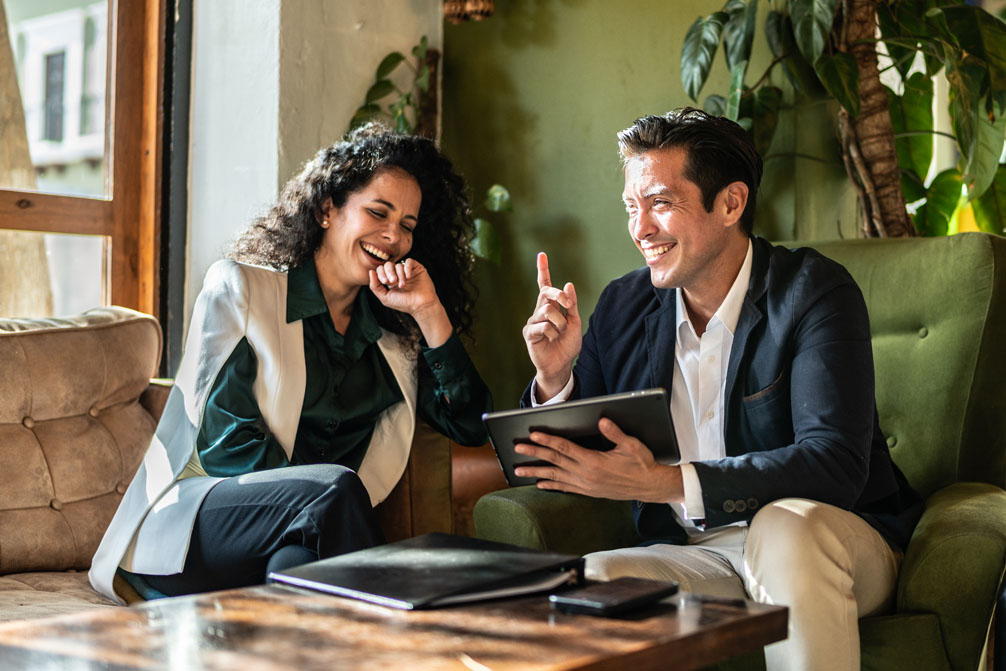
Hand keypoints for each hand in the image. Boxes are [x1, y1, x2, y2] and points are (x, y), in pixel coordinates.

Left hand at [369, 259, 451, 346]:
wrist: (420, 306)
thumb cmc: (404, 303)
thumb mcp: (385, 297)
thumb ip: (375, 286)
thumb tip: (370, 271)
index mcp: (390, 280)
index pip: (381, 270)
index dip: (381, 273)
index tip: (385, 282)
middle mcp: (398, 274)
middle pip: (388, 265)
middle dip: (389, 272)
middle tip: (393, 281)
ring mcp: (408, 271)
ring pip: (399, 265)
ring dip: (399, 275)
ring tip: (402, 285)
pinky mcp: (417, 268)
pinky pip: (409, 262)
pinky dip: (407, 268)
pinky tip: (408, 277)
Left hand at [512, 418, 682, 502]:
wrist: (650, 486)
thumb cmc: (642, 464)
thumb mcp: (631, 445)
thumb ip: (615, 433)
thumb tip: (602, 420)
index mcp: (594, 462)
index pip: (565, 448)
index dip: (548, 440)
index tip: (533, 434)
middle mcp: (586, 475)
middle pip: (554, 461)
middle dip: (534, 453)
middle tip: (517, 449)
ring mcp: (585, 485)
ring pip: (555, 477)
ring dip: (536, 472)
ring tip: (518, 470)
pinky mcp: (588, 491)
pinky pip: (565, 487)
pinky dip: (551, 485)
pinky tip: (539, 484)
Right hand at [522, 252, 581, 400]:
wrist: (561, 365)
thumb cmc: (567, 344)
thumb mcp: (575, 322)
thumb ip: (572, 304)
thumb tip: (568, 284)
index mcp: (550, 306)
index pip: (544, 285)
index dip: (542, 270)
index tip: (541, 255)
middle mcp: (540, 310)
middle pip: (547, 292)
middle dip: (560, 297)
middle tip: (569, 306)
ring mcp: (533, 321)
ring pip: (548, 311)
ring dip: (560, 323)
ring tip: (560, 334)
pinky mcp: (529, 332)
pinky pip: (543, 325)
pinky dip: (552, 333)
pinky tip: (551, 340)